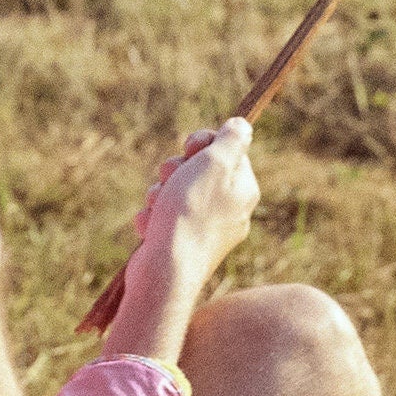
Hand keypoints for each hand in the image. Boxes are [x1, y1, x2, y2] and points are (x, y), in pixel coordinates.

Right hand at [131, 117, 258, 290]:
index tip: (191, 149)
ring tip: (158, 206)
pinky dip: (153, 217)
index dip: (204, 144)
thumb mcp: (216, 164)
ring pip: (174, 191)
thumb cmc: (191, 213)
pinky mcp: (180, 244)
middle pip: (198, 169)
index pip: (227, 151)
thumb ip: (232, 140)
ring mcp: (204, 229)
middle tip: (171, 177)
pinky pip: (163, 217)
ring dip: (159, 192)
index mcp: (243, 190)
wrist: (166, 270)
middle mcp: (229, 210)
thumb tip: (241, 125)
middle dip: (176, 169)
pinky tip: (152, 227)